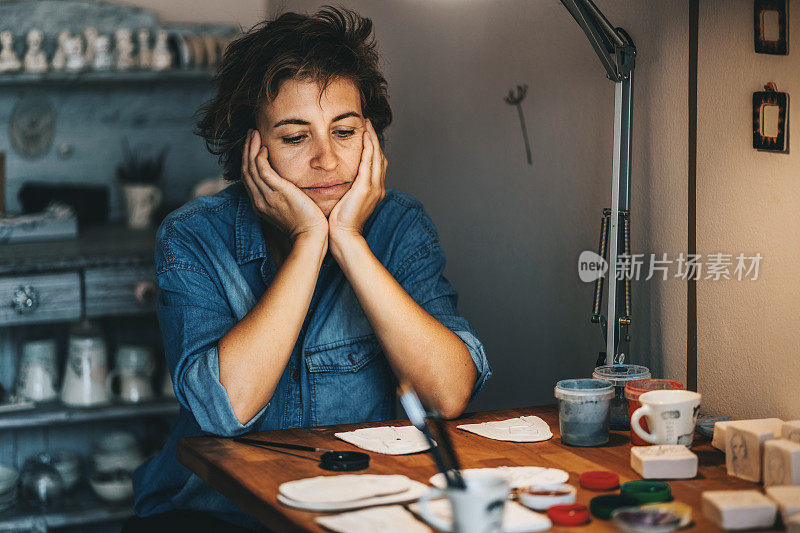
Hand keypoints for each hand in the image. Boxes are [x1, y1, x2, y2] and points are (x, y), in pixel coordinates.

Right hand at [241, 129, 327, 242]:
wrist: (311, 236)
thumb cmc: (306, 224)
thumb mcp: (289, 209)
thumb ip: (283, 197)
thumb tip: (286, 185)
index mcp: (261, 204)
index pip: (248, 178)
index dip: (248, 160)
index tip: (252, 146)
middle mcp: (260, 200)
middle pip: (245, 170)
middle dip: (246, 150)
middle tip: (250, 133)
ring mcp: (267, 196)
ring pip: (251, 167)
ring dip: (251, 148)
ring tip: (254, 133)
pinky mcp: (278, 192)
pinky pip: (262, 170)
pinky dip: (260, 157)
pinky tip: (264, 147)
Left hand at [328, 119, 386, 241]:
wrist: (344, 237)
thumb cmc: (340, 224)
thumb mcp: (345, 203)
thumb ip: (345, 191)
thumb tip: (335, 183)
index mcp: (373, 191)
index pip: (375, 165)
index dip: (372, 149)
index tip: (366, 135)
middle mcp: (377, 187)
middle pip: (379, 157)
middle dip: (374, 140)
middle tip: (368, 124)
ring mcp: (374, 187)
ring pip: (376, 156)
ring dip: (372, 138)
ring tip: (367, 125)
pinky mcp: (366, 187)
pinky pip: (369, 160)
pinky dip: (368, 146)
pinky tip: (364, 135)